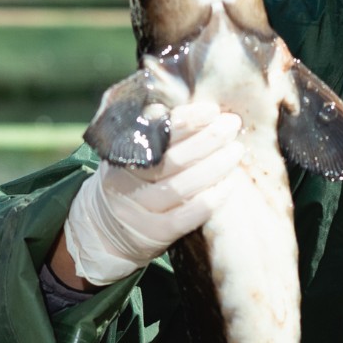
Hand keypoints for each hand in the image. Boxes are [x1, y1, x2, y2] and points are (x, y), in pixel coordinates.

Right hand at [64, 102, 242, 284]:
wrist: (106, 229)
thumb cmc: (131, 181)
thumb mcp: (132, 154)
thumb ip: (156, 134)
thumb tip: (200, 111)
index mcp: (122, 154)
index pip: (157, 132)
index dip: (188, 120)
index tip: (212, 110)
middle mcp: (127, 181)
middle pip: (173, 159)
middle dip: (208, 139)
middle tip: (232, 125)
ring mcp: (140, 210)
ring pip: (182, 186)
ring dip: (215, 166)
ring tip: (236, 151)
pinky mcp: (155, 233)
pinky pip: (187, 216)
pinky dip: (211, 199)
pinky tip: (229, 185)